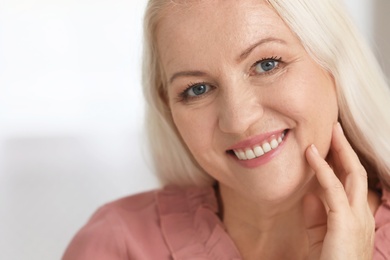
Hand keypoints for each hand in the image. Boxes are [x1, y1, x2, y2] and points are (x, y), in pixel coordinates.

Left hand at [304, 123, 374, 259]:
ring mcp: (357, 217)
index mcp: (357, 217)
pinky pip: (332, 188)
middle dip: (347, 149)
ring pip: (352, 174)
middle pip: (357, 173)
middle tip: (335, 128)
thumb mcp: (319, 236)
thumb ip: (316, 215)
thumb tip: (309, 193)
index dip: (343, 162)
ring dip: (340, 150)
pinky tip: (311, 153)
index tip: (329, 144)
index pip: (353, 183)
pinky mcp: (345, 221)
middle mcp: (362, 214)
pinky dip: (321, 168)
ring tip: (330, 130)